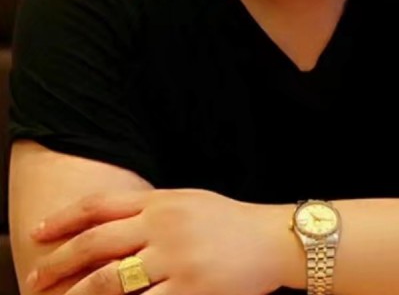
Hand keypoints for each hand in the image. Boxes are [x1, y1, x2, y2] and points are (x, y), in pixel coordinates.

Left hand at [27, 189, 297, 294]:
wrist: (275, 239)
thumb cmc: (231, 222)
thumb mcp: (190, 202)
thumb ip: (152, 208)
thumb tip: (108, 223)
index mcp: (163, 201)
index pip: (102, 205)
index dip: (65, 218)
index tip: (38, 233)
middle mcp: (165, 226)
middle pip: (97, 244)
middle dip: (59, 263)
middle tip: (34, 278)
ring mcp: (176, 258)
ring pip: (110, 281)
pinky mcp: (191, 289)